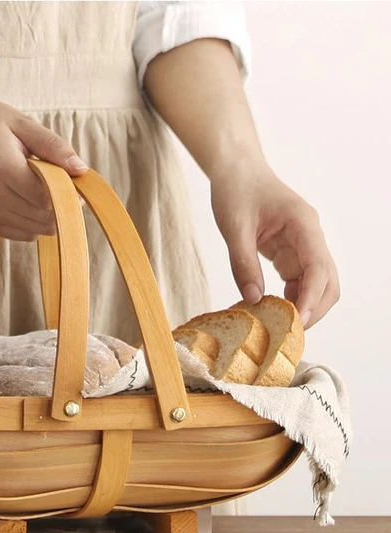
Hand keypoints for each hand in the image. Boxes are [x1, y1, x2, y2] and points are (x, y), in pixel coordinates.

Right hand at [0, 93, 87, 240]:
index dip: (68, 196)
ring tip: (45, 194)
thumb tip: (81, 170)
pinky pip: (19, 234)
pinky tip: (31, 205)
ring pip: (33, 230)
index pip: (47, 197)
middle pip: (41, 217)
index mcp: (2, 167)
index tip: (75, 186)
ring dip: (48, 218)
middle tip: (66, 190)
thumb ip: (53, 147)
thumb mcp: (21, 124)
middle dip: (61, 208)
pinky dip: (33, 225)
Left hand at [210, 162, 339, 327]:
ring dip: (303, 305)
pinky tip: (271, 310)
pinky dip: (290, 297)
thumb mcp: (234, 227)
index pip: (318, 267)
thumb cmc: (236, 191)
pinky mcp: (290, 251)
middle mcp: (310, 236)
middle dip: (314, 308)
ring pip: (316, 283)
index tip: (298, 322)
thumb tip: (253, 300)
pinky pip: (298, 280)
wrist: (236, 171)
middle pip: (328, 281)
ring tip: (279, 326)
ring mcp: (302, 245)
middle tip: (289, 332)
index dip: (311, 298)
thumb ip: (243, 263)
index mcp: (302, 225)